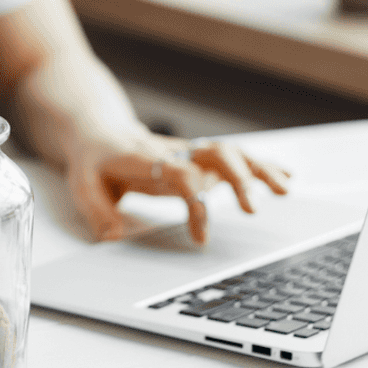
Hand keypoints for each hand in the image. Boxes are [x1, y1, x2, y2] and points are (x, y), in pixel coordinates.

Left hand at [67, 133, 290, 243]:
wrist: (99, 130)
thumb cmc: (93, 161)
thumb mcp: (82, 185)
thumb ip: (98, 212)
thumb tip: (114, 237)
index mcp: (147, 159)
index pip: (180, 174)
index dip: (196, 203)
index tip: (204, 236)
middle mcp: (174, 152)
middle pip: (214, 154)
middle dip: (238, 178)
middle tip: (254, 209)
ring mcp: (189, 153)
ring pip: (230, 151)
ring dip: (258, 168)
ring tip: (285, 188)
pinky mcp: (197, 158)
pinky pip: (233, 157)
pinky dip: (260, 164)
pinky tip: (285, 175)